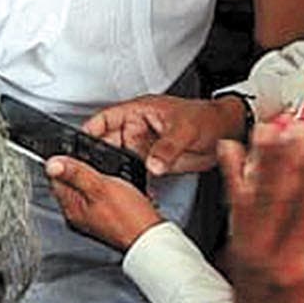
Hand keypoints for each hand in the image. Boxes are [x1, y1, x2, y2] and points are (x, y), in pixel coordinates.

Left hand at [45, 157, 165, 250]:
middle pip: (70, 182)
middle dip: (80, 168)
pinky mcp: (107, 216)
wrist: (150, 237)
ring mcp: (92, 216)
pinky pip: (100, 194)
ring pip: (86, 187)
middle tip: (96, 163)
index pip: (55, 178)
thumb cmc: (129, 217)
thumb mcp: (99, 187)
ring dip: (95, 176)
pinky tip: (116, 184)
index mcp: (71, 208)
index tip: (76, 153)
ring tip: (108, 173)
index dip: (64, 161)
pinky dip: (106, 186)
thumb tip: (51, 164)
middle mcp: (78, 214)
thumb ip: (75, 173)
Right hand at [83, 94, 241, 175]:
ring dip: (115, 171)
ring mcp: (145, 146)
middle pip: (108, 142)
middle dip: (99, 157)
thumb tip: (151, 164)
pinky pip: (135, 172)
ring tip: (110, 184)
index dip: (89, 130)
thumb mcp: (184, 130)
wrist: (226, 134)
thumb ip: (167, 148)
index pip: (105, 119)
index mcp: (139, 112)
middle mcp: (138, 129)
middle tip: (92, 171)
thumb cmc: (206, 118)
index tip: (77, 145)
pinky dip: (131, 181)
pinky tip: (131, 190)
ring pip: (120, 160)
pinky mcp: (154, 162)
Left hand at [218, 124, 303, 302]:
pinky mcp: (237, 242)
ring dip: (260, 159)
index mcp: (289, 267)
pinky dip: (231, 176)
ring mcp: (246, 245)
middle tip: (295, 126)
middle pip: (277, 196)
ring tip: (266, 127)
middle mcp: (263, 251)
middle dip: (288, 159)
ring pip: (254, 193)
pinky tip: (229, 151)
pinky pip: (233, 203)